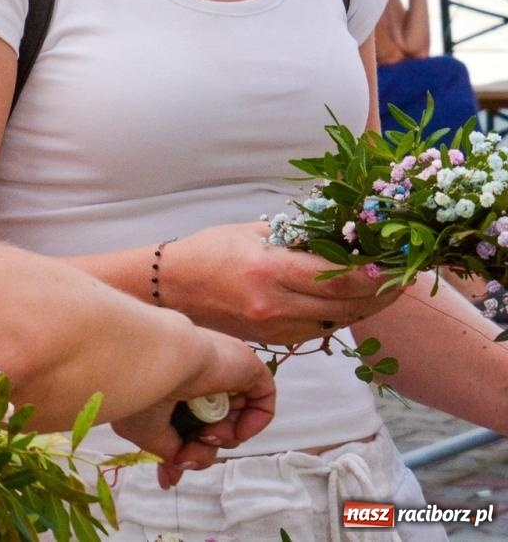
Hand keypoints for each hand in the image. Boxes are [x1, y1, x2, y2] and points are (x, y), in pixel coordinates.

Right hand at [109, 325, 275, 488]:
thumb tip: (172, 476)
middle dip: (200, 448)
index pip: (185, 420)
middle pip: (211, 423)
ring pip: (234, 417)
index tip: (173, 466)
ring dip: (220, 438)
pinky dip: (253, 423)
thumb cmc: (143, 390)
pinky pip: (262, 402)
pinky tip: (234, 431)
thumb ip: (166, 453)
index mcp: (171, 380)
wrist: (157, 361)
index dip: (182, 448)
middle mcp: (197, 374)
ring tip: (205, 435)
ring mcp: (224, 371)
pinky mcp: (248, 368)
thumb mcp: (146, 431)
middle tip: (186, 456)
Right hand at [160, 223, 396, 344]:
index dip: (375, 275)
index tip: (399, 264)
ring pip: (336, 322)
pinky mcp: (272, 342)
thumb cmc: (206, 251)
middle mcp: (274, 305)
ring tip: (383, 289)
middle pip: (346, 306)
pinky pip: (317, 331)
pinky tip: (348, 302)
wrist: (168, 289)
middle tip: (404, 276)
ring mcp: (273, 328)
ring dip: (364, 307)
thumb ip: (294, 234)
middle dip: (380, 293)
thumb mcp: (250, 232)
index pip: (338, 279)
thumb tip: (338, 230)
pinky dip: (338, 316)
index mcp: (269, 271)